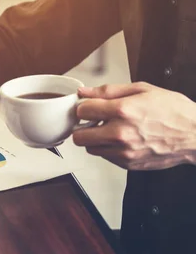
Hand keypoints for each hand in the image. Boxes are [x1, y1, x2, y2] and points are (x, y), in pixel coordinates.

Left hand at [72, 82, 195, 169]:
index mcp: (122, 110)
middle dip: (83, 127)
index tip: (90, 107)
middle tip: (94, 122)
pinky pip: (106, 157)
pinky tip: (123, 140)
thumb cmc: (174, 110)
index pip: (82, 111)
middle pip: (79, 136)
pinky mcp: (128, 163)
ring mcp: (124, 151)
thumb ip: (108, 91)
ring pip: (90, 148)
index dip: (84, 107)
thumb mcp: (142, 89)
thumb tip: (84, 92)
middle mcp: (120, 133)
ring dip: (95, 139)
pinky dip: (109, 149)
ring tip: (111, 130)